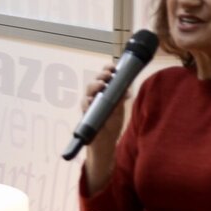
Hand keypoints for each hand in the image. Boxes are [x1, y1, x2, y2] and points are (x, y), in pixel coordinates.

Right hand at [81, 65, 128, 192]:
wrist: (105, 144)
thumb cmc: (111, 126)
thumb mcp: (118, 112)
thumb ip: (120, 101)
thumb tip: (126, 90)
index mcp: (104, 95)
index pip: (103, 79)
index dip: (106, 71)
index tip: (113, 66)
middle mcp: (95, 98)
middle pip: (94, 83)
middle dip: (100, 76)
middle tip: (108, 74)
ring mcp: (89, 106)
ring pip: (88, 92)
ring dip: (94, 86)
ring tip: (101, 85)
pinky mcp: (86, 115)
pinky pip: (84, 106)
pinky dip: (87, 101)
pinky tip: (92, 99)